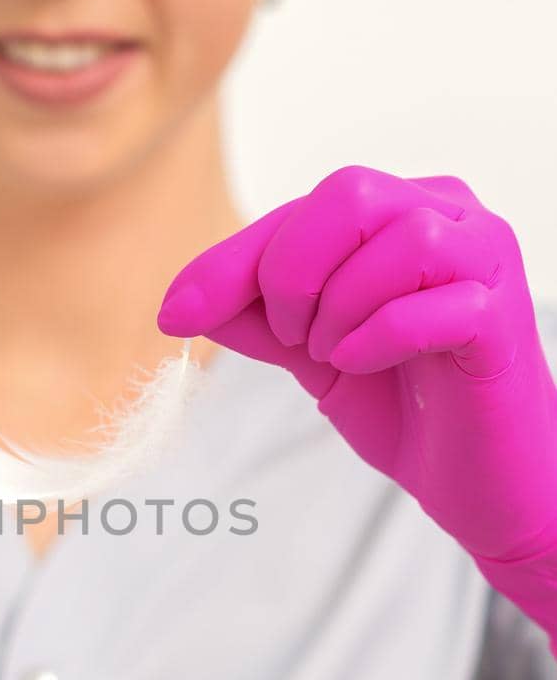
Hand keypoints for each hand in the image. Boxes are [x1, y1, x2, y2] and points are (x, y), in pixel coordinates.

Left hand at [156, 164, 556, 566]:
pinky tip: (362, 365)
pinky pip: (434, 304)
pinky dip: (378, 336)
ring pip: (401, 238)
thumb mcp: (315, 354)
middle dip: (292, 270)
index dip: (232, 260)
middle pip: (350, 194)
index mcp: (404, 212)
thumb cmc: (409, 408)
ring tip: (336, 355)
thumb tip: (186, 300)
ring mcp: (487, 262)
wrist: (480, 485)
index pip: (303, 210)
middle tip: (291, 337)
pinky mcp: (504, 320)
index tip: (175, 312)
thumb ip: (260, 320)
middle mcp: (453, 218)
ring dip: (341, 306)